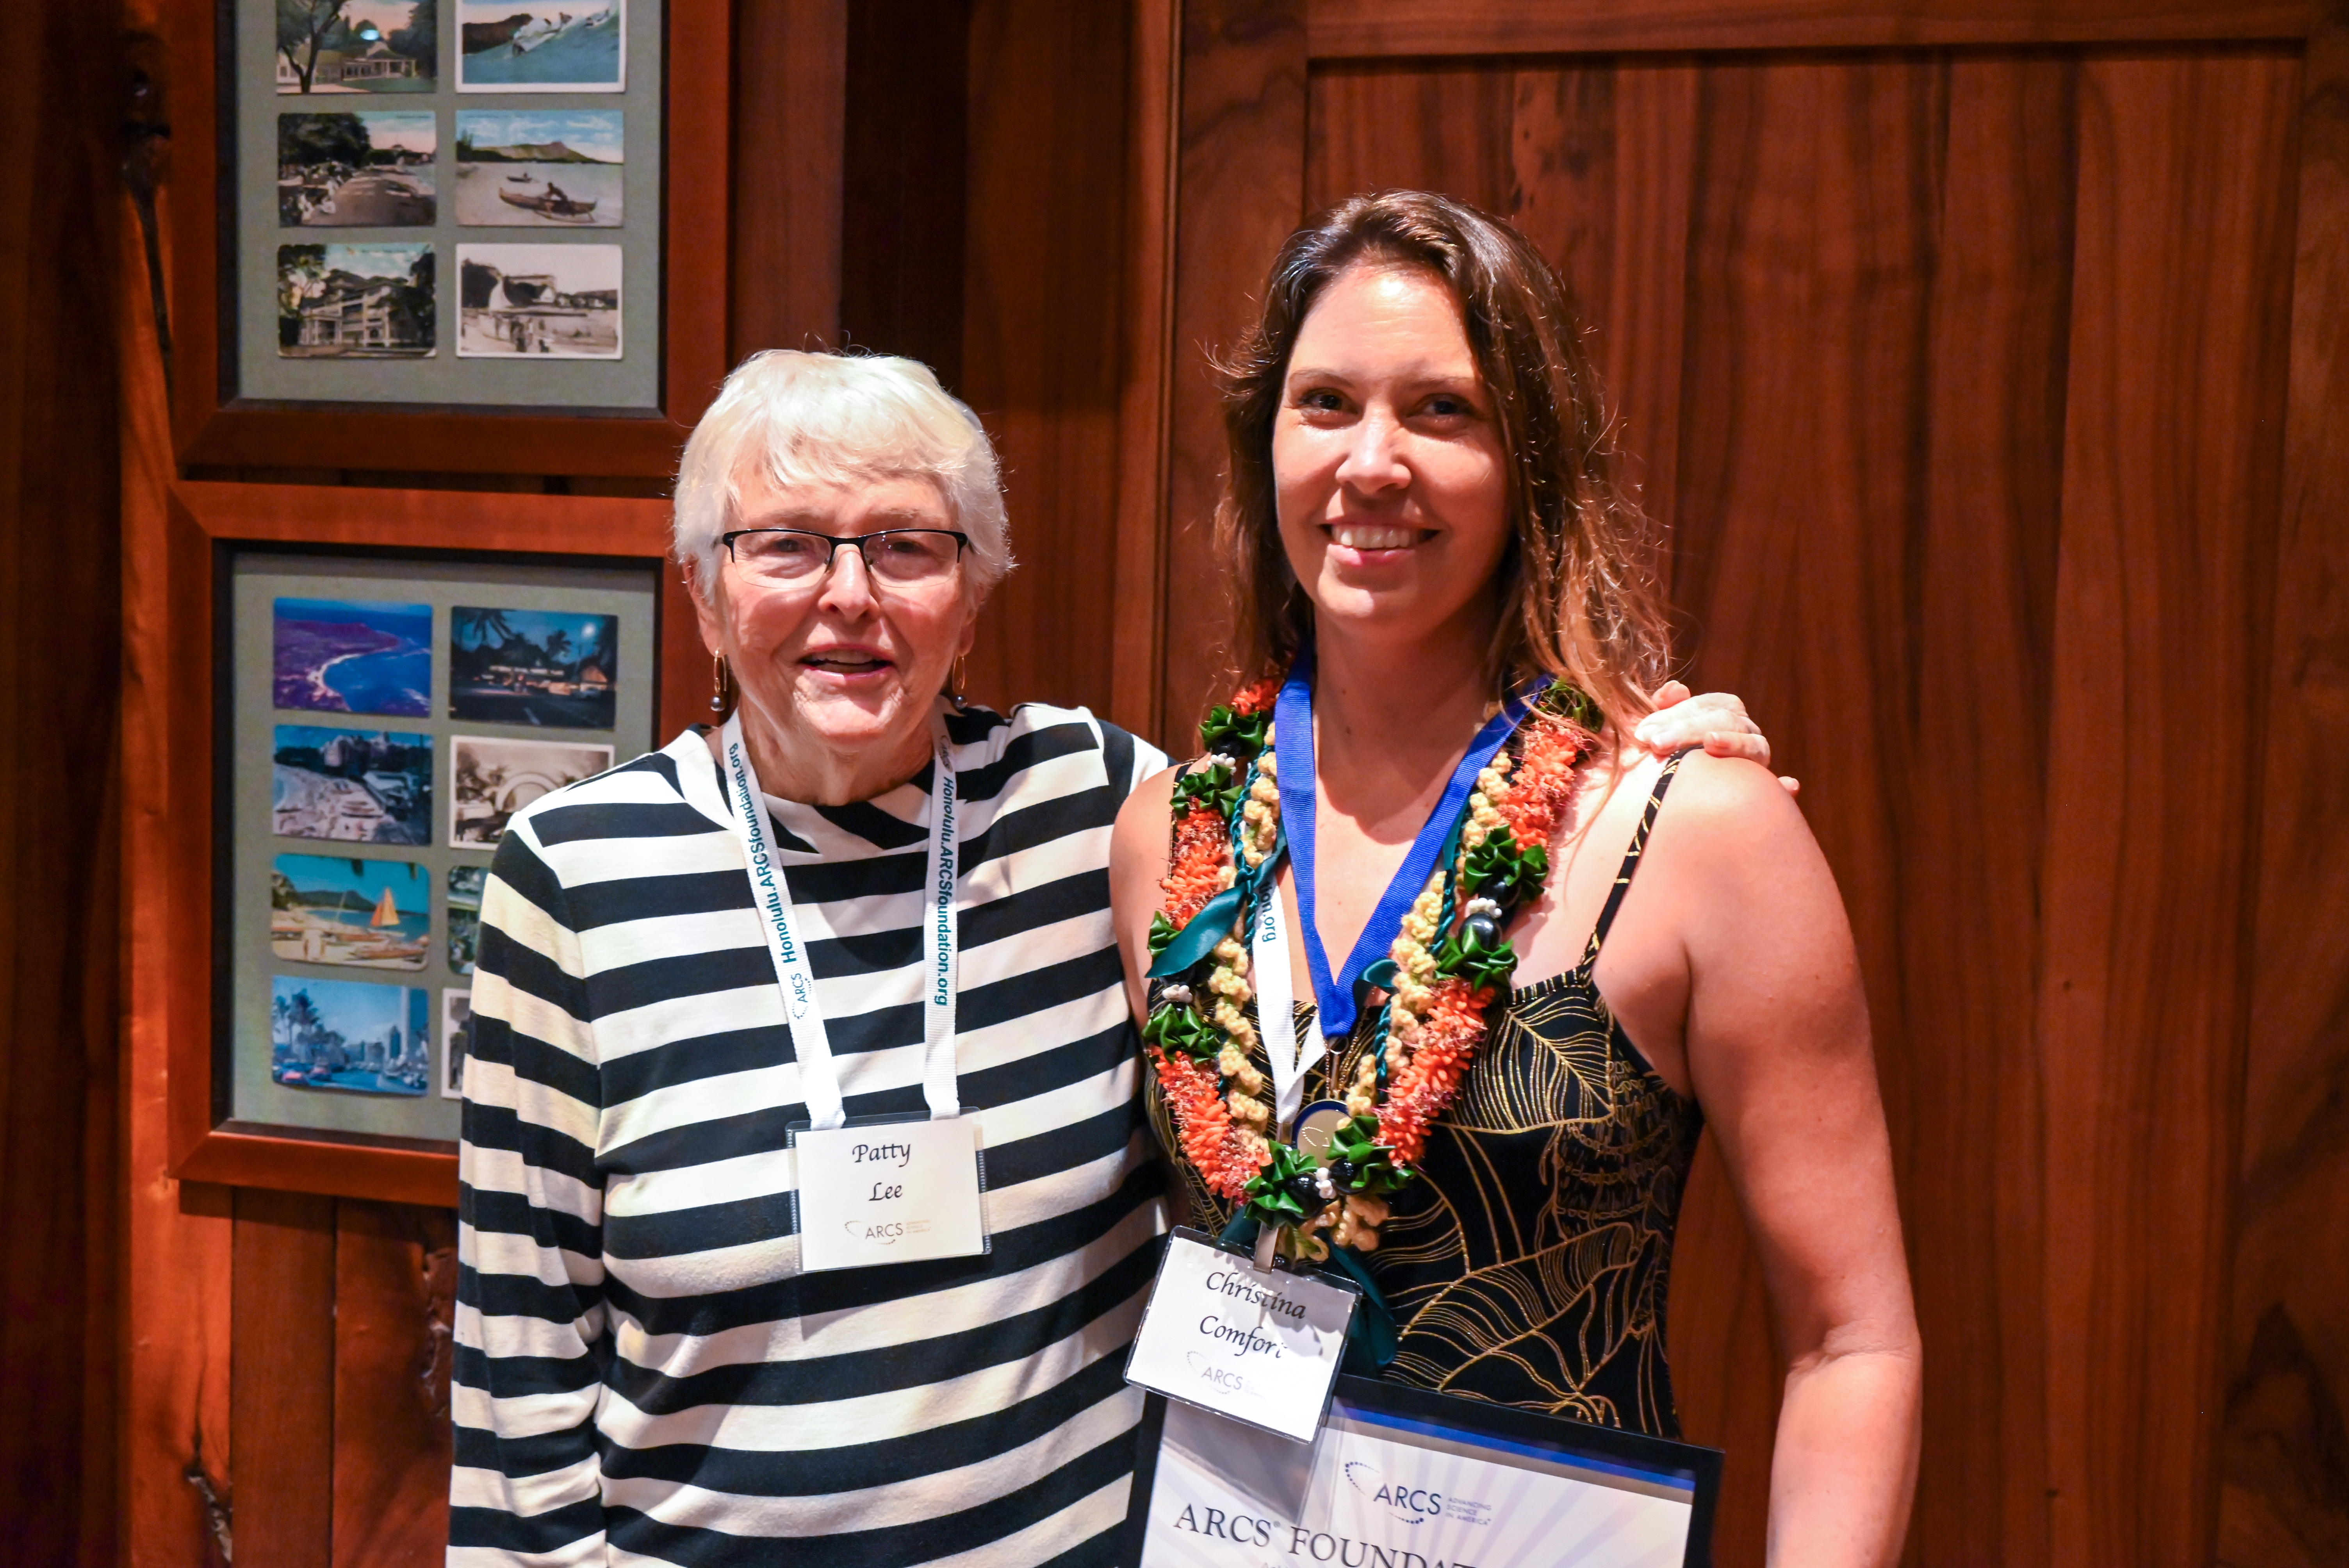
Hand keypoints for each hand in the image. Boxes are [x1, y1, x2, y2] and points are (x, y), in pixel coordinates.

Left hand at [1633, 681, 1800, 795]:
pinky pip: (1780, 790)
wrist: (1662, 808)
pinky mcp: (1766, 793)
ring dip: (1734, 744)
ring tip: (1710, 744)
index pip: (1704, 704)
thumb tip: (1677, 689)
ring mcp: (1756, 761)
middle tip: (1656, 744)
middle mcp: (1744, 732)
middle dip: (1689, 729)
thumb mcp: (1652, 735)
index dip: (1674, 714)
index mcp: (1721, 712)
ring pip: (1755, 746)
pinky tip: (1788, 785)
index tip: (1643, 732)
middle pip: (1726, 719)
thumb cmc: (1654, 764)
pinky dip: (1784, 788)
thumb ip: (1660, 710)